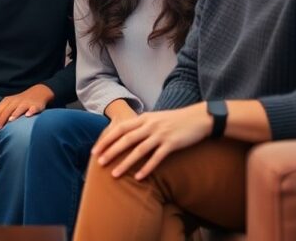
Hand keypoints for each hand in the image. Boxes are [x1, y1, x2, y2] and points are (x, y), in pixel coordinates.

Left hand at [0, 84, 52, 133]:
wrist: (38, 93)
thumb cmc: (19, 102)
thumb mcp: (8, 105)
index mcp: (7, 102)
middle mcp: (15, 101)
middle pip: (6, 110)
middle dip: (1, 119)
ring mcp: (25, 103)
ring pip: (19, 108)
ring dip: (15, 114)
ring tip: (10, 120)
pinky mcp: (35, 105)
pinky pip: (33, 108)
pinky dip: (30, 111)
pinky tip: (28, 115)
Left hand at [92, 103, 211, 179]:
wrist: (199, 117)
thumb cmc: (175, 120)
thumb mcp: (155, 118)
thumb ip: (141, 125)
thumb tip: (126, 135)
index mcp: (144, 118)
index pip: (120, 129)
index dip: (106, 139)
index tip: (95, 150)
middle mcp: (150, 125)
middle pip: (126, 139)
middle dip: (111, 151)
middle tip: (99, 163)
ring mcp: (161, 134)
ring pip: (138, 150)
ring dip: (125, 163)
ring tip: (114, 174)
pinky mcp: (172, 144)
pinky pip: (156, 158)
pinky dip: (146, 168)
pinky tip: (139, 178)